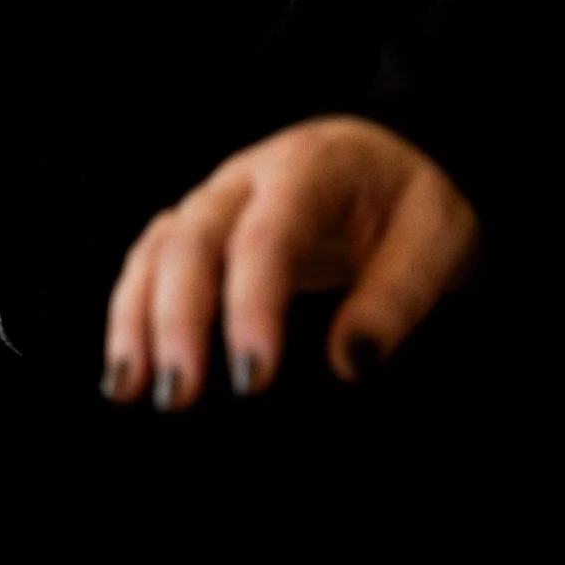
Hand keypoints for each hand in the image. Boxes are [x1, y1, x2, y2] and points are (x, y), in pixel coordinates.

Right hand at [103, 116, 479, 409]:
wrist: (387, 170)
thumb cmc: (409, 208)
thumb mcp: (439, 243)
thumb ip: (398, 299)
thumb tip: (351, 362)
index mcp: (311, 168)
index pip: (266, 238)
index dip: (251, 309)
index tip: (252, 380)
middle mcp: (246, 178)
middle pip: (191, 241)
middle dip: (178, 322)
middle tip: (180, 396)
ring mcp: (211, 202)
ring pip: (155, 252)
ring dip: (135, 322)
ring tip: (128, 390)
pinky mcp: (193, 232)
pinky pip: (146, 266)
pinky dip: (128, 317)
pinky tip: (125, 372)